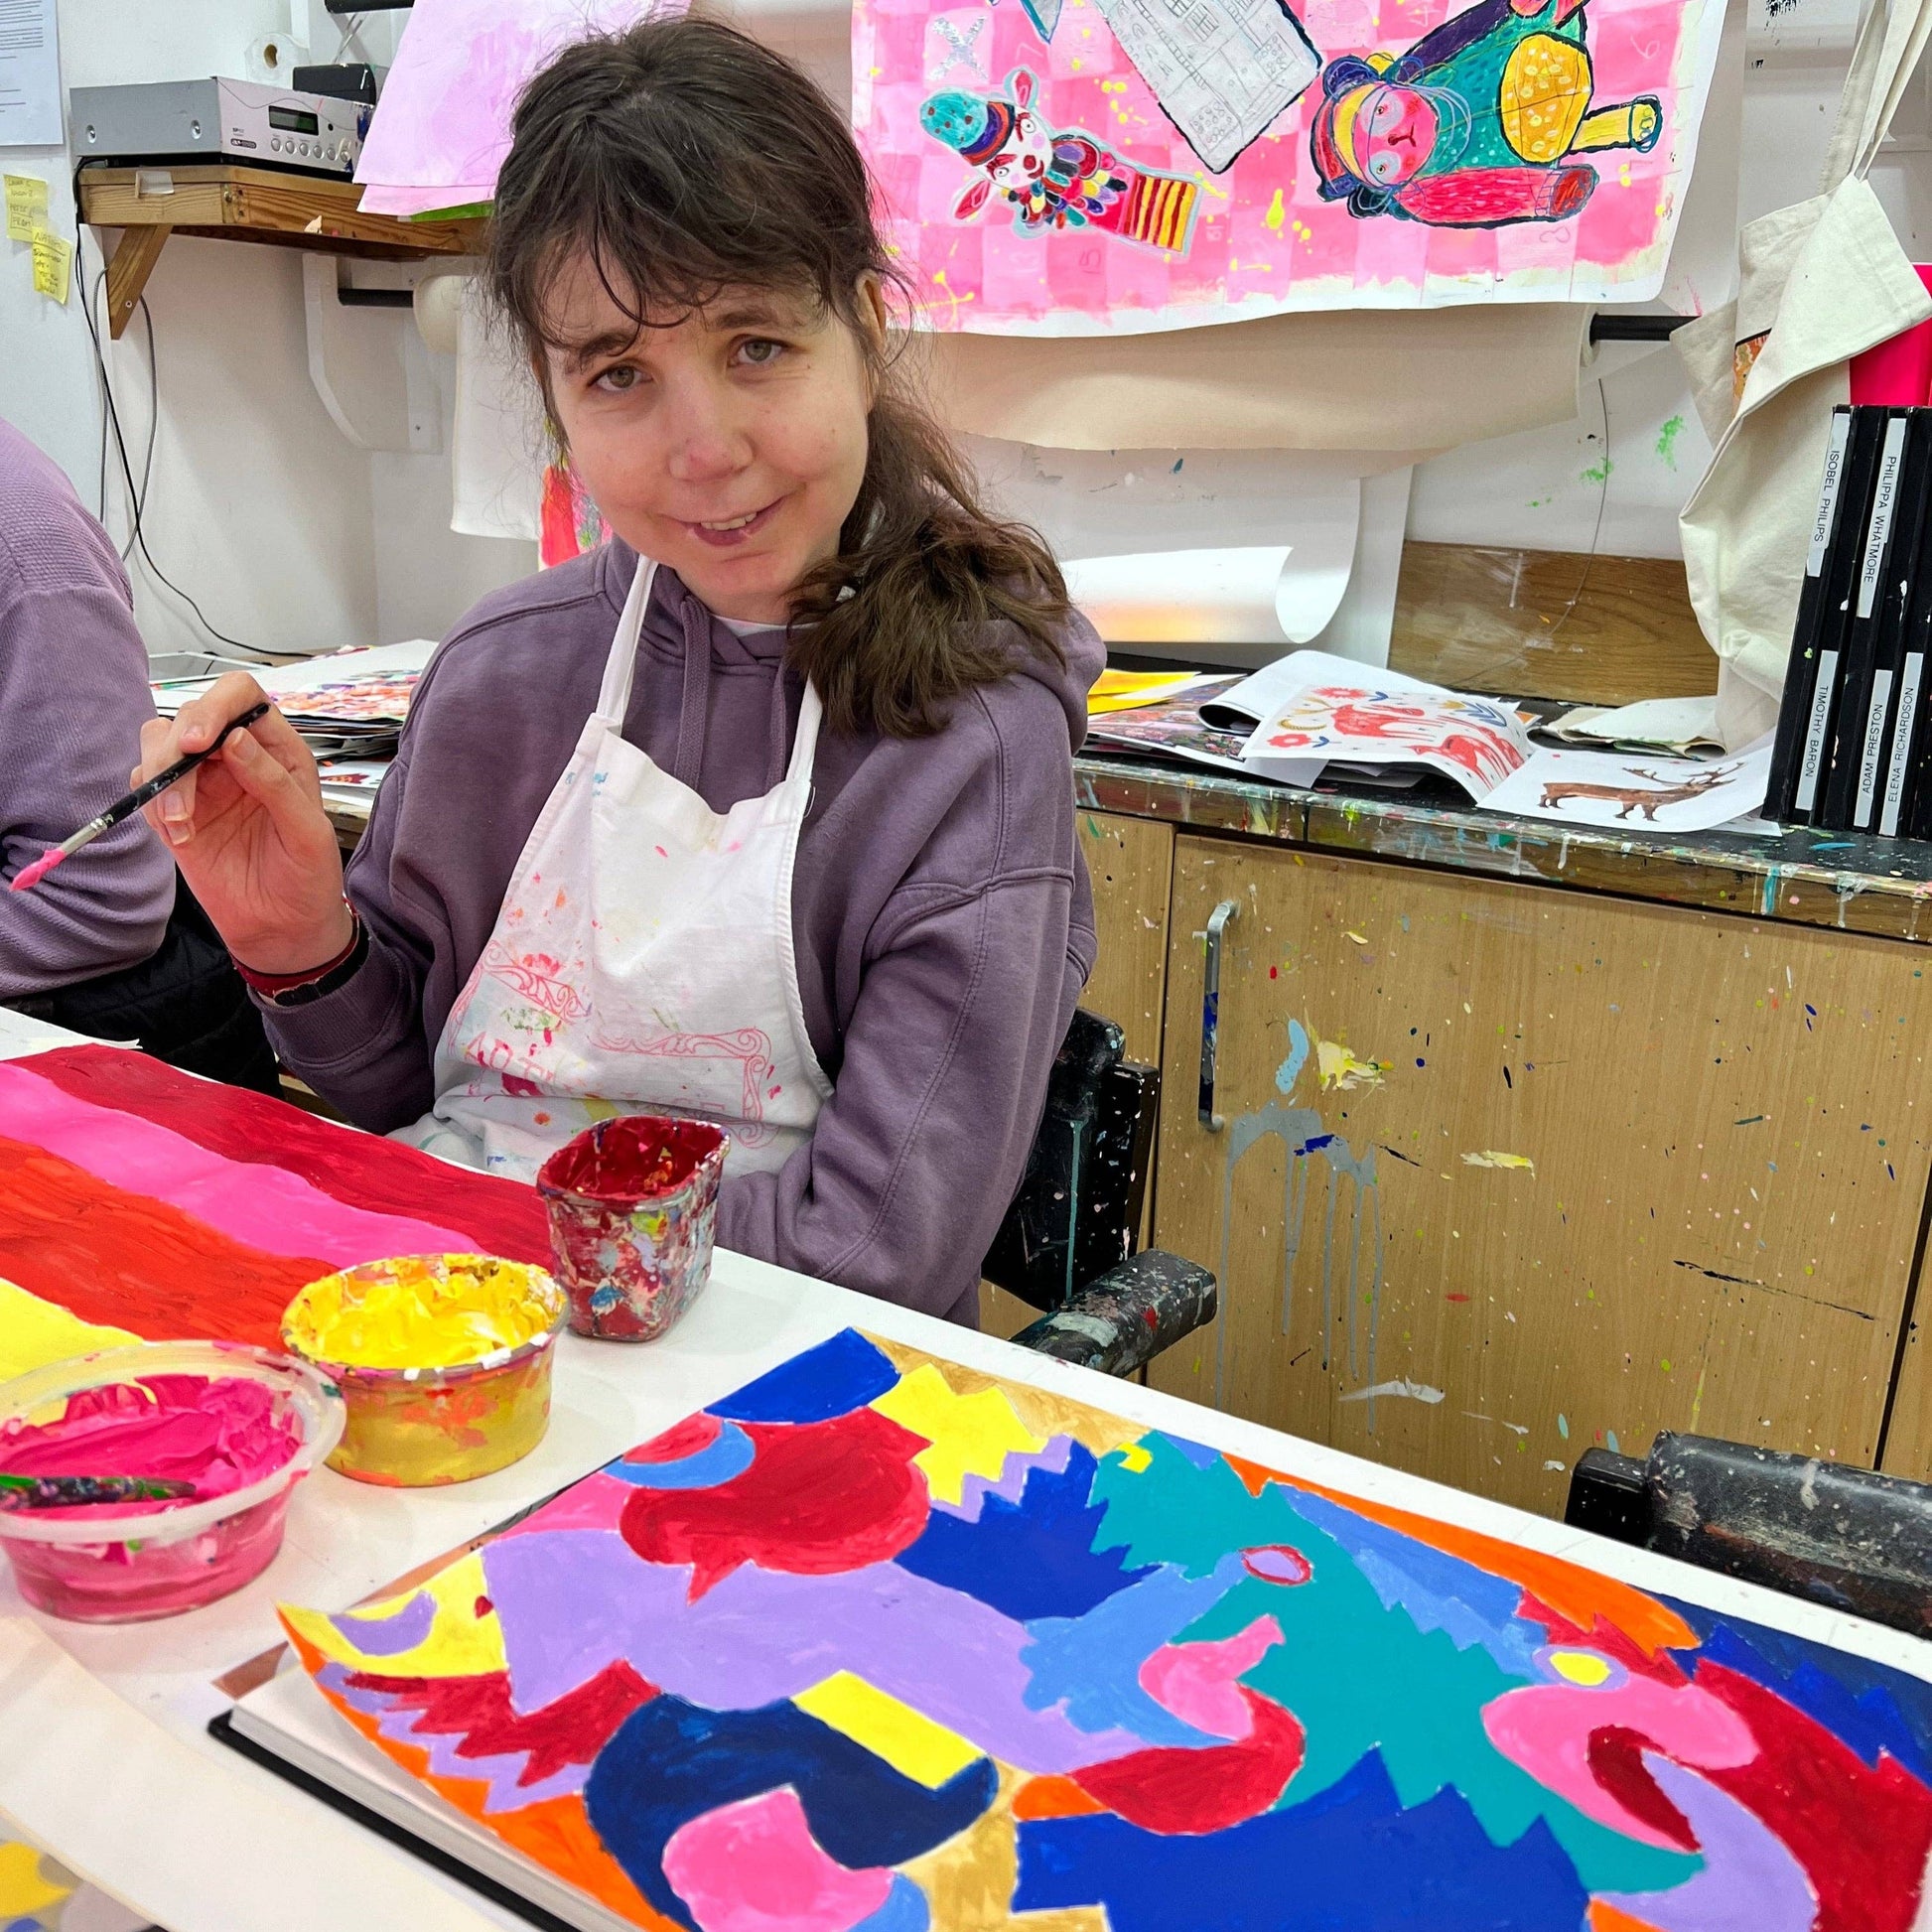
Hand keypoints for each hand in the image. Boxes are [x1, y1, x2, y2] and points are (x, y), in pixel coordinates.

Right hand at [136, 672, 352, 974]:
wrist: (284, 927)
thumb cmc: (308, 877)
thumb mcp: (307, 832)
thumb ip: (274, 782)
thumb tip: (236, 738)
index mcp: (278, 750)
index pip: (241, 696)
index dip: (216, 705)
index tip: (200, 741)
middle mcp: (238, 757)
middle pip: (190, 716)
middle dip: (177, 748)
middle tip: (181, 789)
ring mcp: (204, 782)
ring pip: (159, 744)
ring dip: (160, 778)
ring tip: (180, 824)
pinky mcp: (176, 810)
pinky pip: (145, 786)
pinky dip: (150, 804)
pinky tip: (179, 836)